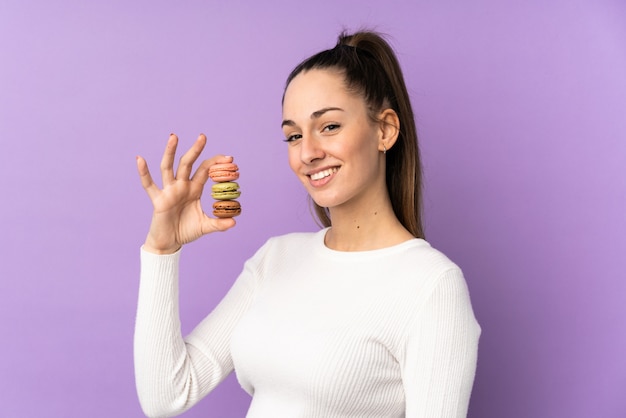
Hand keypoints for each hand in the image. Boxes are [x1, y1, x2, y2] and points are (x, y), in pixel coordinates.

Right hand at [136, 133, 235, 253]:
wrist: (170, 243)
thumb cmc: (186, 231)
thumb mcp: (205, 226)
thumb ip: (218, 224)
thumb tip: (234, 222)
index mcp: (194, 189)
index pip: (205, 170)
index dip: (215, 163)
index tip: (229, 159)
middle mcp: (181, 186)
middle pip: (188, 163)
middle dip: (195, 150)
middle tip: (203, 136)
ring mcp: (168, 191)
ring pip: (168, 168)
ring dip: (170, 152)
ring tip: (174, 136)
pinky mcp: (158, 200)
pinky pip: (149, 185)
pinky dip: (143, 173)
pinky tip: (140, 159)